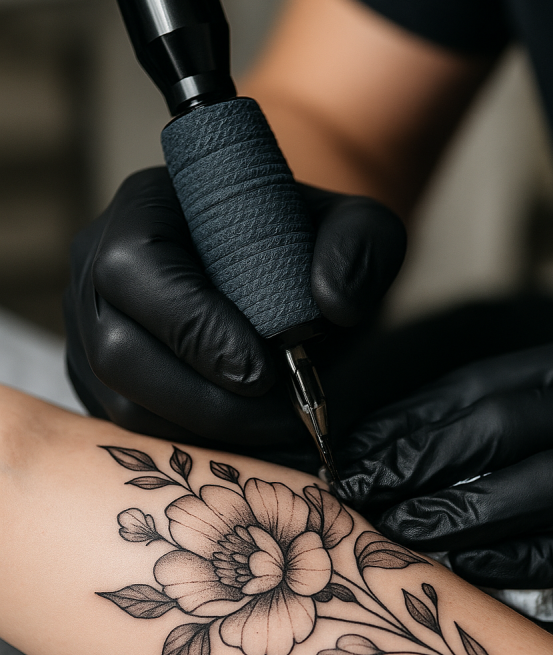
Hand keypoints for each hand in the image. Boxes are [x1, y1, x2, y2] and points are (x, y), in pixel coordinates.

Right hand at [64, 167, 404, 452]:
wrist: (290, 280)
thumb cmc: (311, 247)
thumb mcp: (356, 227)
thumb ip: (361, 246)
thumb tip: (333, 304)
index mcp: (143, 210)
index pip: (135, 267)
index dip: (193, 326)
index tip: (263, 371)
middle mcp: (98, 271)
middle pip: (117, 351)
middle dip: (205, 399)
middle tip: (280, 414)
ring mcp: (90, 332)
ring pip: (124, 404)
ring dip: (206, 430)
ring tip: (277, 425)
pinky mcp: (103, 385)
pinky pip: (133, 433)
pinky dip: (197, 444)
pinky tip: (252, 434)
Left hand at [337, 333, 552, 590]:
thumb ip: (510, 432)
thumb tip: (399, 453)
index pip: (479, 384)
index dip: (407, 417)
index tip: (353, 446)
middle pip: (497, 425)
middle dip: (415, 460)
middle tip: (357, 489)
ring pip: (530, 487)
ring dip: (450, 513)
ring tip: (394, 530)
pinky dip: (505, 558)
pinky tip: (458, 564)